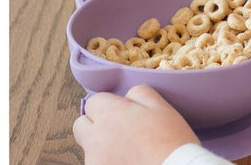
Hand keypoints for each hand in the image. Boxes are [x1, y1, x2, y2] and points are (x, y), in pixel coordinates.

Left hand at [73, 84, 199, 164]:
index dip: (108, 104)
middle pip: (80, 125)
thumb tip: (128, 96)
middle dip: (94, 124)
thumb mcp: (161, 107)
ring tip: (128, 151)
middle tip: (117, 129)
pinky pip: (97, 164)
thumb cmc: (170, 141)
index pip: (94, 101)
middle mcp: (96, 138)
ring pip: (88, 148)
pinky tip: (129, 162)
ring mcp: (94, 162)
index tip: (121, 110)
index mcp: (111, 115)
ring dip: (101, 146)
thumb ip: (140, 93)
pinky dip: (107, 163)